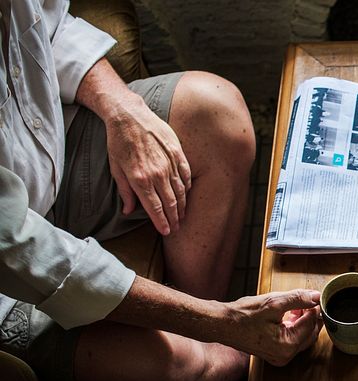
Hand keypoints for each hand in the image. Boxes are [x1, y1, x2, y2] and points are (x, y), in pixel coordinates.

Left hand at [106, 95, 191, 235]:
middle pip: (170, 203)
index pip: (155, 208)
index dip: (162, 223)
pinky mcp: (177, 153)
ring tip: (182, 215)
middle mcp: (157, 174)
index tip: (166, 232)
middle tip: (176, 228)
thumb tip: (128, 210)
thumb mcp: (116, 168)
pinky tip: (185, 194)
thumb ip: (125, 191)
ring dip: (182, 206)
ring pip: (180, 191)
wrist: (128, 115)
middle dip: (174, 218)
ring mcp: (169, 163)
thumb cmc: (118, 142)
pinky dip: (186, 186)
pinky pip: (185, 175)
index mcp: (140, 179)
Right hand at [228, 290, 323, 365]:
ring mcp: (280, 357)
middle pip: (310, 333)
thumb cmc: (243, 315)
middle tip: (304, 300)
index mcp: (287, 345)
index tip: (313, 296)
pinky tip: (288, 315)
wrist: (222, 324)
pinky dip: (294, 327)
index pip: (311, 324)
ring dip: (303, 321)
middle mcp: (285, 355)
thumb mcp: (273, 303)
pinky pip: (293, 340)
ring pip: (303, 337)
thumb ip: (298, 299)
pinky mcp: (276, 353)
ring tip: (294, 306)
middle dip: (310, 316)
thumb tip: (317, 296)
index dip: (314, 308)